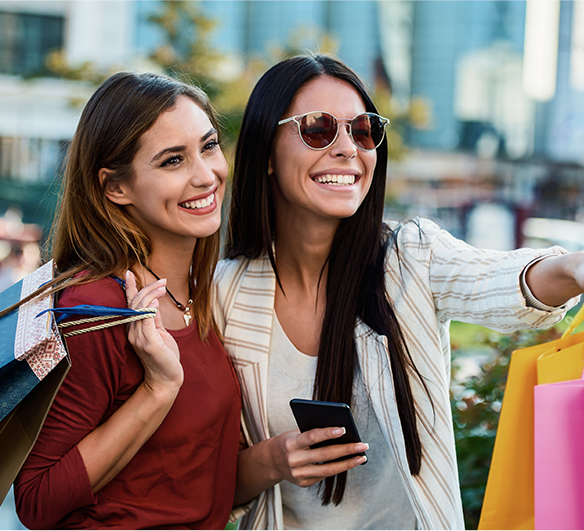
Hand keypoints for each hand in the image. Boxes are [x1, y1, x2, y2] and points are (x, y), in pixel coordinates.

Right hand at [125, 270, 183, 393]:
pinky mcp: (149, 343)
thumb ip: (155, 317)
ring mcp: (139, 338)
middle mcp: (132, 332)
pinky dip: (150, 309)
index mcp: (133, 329)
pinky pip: (146, 321)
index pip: (129, 304)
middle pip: (135, 303)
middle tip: (163, 282)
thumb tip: (154, 300)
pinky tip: (156, 302)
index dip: (129, 288)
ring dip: (151, 294)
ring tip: (163, 287)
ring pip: (140, 309)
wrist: (167, 379)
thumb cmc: (164, 356)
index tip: (129, 272)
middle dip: (147, 288)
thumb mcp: (159, 332)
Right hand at [268, 427, 367, 487]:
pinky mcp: (303, 483)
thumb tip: (340, 433)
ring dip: (347, 463)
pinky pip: (324, 475)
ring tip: (362, 457)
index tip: (344, 429)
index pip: (311, 437)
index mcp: (290, 443)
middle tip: (362, 445)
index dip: (327, 433)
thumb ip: (313, 433)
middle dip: (346, 450)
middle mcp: (293, 460)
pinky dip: (338, 468)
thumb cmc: (289, 441)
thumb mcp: (296, 433)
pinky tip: (349, 463)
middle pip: (324, 455)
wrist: (271, 461)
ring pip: (328, 470)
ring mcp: (298, 474)